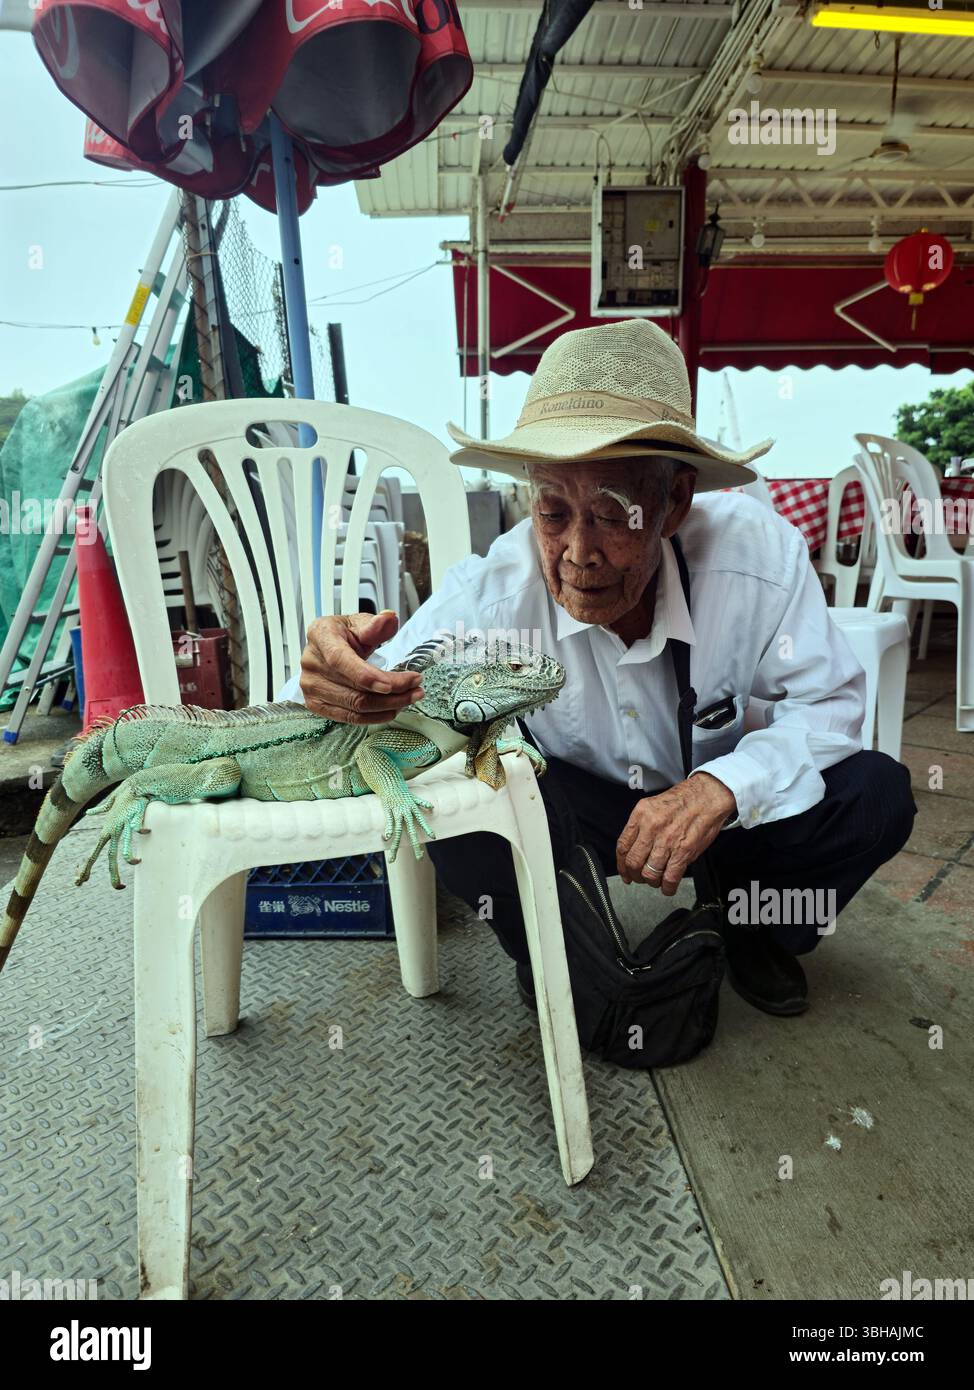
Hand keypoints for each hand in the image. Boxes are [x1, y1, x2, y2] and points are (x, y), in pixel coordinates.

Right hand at [299, 610, 423, 723]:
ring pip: (355, 706)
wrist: (328, 647)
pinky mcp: (316, 704)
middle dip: (393, 692)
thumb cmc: (345, 634)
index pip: (341, 660)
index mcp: (320, 635)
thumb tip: (388, 618)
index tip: (394, 684)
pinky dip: (375, 716)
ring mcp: (311, 686)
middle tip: (417, 688)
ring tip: (410, 697)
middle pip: (354, 688)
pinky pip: (349, 718)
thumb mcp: (360, 623)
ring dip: (388, 705)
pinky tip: (392, 709)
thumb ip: (375, 624)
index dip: (368, 676)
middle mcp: (311, 662)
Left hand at [616, 773, 735, 896]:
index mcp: (641, 814)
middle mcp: (651, 827)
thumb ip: (642, 826)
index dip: (621, 864)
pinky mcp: (683, 851)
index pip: (623, 846)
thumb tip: (635, 850)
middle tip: (639, 878)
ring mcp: (667, 840)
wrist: (708, 796)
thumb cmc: (684, 800)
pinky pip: (670, 877)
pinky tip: (668, 887)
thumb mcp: (654, 805)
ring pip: (649, 873)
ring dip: (651, 882)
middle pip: (633, 862)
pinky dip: (667, 887)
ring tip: (656, 881)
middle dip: (635, 875)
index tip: (624, 871)